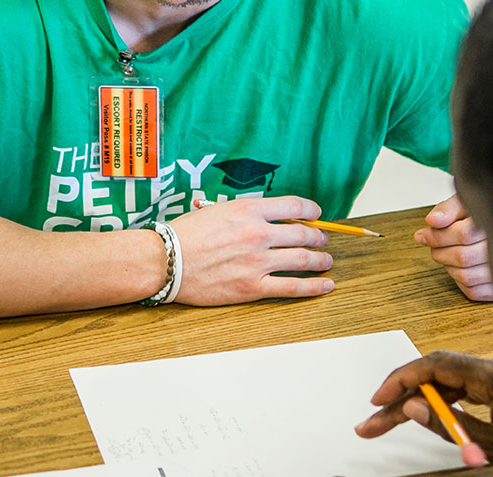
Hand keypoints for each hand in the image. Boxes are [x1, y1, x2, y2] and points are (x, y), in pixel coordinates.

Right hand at [170, 196, 333, 305]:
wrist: (166, 261)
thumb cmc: (185, 234)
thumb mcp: (217, 209)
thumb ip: (245, 212)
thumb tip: (268, 217)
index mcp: (248, 210)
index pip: (294, 206)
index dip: (311, 211)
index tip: (316, 215)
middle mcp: (258, 234)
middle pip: (303, 234)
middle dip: (318, 237)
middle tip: (322, 240)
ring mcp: (257, 262)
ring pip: (303, 260)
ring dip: (320, 260)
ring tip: (326, 261)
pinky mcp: (253, 287)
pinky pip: (292, 287)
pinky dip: (314, 287)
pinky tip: (325, 285)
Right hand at [355, 351, 492, 473]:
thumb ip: (453, 426)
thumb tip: (411, 406)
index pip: (438, 366)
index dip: (403, 379)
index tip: (379, 399)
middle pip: (436, 374)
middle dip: (401, 397)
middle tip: (371, 422)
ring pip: (447, 379)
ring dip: (418, 400)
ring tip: (386, 422)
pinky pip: (465, 384)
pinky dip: (441, 399)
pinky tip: (427, 413)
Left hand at [414, 193, 492, 300]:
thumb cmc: (486, 216)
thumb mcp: (468, 203)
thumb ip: (449, 209)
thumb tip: (432, 221)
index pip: (464, 235)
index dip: (438, 236)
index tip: (422, 235)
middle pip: (463, 257)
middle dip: (440, 251)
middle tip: (433, 246)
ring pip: (466, 276)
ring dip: (448, 267)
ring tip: (447, 254)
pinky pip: (474, 292)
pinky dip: (460, 282)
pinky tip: (460, 268)